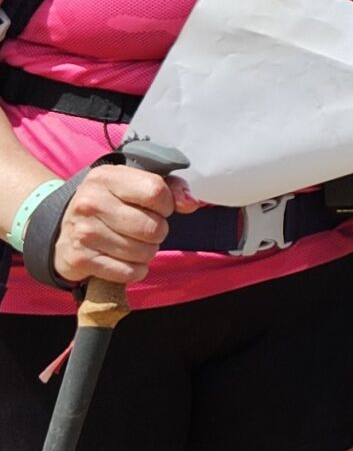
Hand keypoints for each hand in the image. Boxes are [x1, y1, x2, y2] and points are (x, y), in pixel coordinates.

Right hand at [52, 163, 184, 285]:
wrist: (63, 226)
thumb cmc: (111, 202)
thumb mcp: (136, 183)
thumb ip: (171, 188)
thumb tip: (191, 204)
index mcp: (106, 177)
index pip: (155, 192)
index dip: (167, 204)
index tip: (160, 208)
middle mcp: (90, 203)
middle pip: (152, 227)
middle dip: (158, 231)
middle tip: (146, 229)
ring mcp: (82, 233)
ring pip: (143, 252)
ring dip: (147, 252)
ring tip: (133, 243)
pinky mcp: (79, 260)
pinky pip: (128, 273)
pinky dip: (135, 270)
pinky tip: (125, 259)